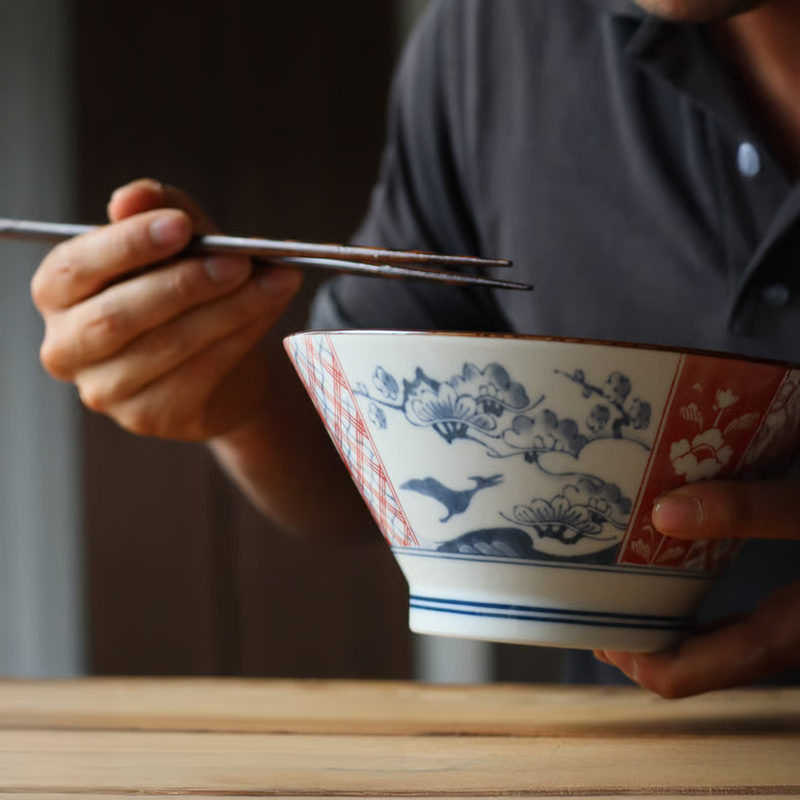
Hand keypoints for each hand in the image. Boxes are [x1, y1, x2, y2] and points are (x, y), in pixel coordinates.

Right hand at [32, 178, 302, 439]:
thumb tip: (132, 198)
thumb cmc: (187, 292)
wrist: (219, 367)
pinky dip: (241, 336)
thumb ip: (159, 212)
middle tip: (241, 261)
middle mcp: (67, 347)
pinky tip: (269, 310)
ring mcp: (106, 390)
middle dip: (186, 283)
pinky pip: (200, 373)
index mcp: (58, 294)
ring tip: (276, 281)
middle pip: (119, 316)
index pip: (76, 269)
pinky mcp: (150, 416)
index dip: (127, 245)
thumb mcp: (177, 243)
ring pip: (168, 345)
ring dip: (230, 309)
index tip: (180, 226)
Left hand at [595, 479, 799, 696]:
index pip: (696, 671)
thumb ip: (753, 511)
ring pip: (728, 643)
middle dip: (647, 644)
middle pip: (705, 662)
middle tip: (598, 614)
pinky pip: (749, 620)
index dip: (640, 662)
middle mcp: (791, 639)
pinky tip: (692, 577)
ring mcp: (797, 623)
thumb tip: (664, 513)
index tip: (598, 633)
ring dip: (677, 628)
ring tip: (628, 598)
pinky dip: (710, 609)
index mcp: (787, 632)